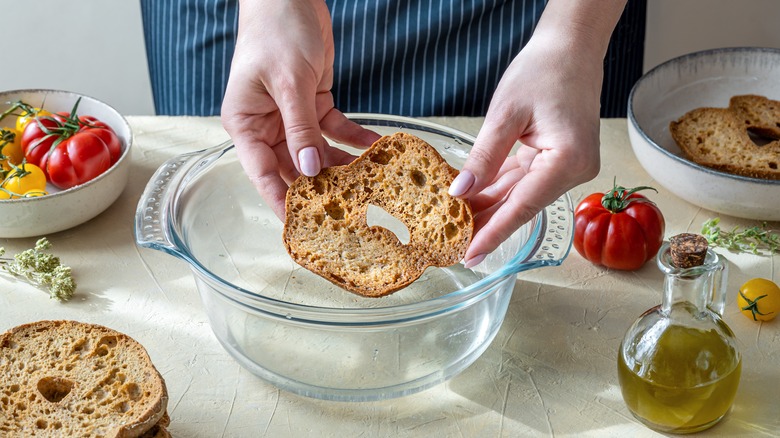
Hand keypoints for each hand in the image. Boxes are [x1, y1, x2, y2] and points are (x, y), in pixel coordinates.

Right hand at [221, 0, 378, 218]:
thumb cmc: (275, 31)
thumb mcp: (288, 82)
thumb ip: (300, 127)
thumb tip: (310, 169)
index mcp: (246, 123)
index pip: (261, 172)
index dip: (280, 200)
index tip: (298, 225)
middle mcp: (266, 125)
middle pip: (292, 167)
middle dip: (318, 187)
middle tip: (346, 209)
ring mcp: (291, 117)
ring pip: (316, 152)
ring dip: (341, 165)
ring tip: (368, 182)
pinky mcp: (314, 105)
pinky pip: (335, 129)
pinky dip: (354, 138)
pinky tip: (376, 148)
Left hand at [449, 0, 625, 267]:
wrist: (570, 49)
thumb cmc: (544, 71)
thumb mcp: (505, 114)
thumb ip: (483, 157)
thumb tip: (459, 192)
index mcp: (568, 160)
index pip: (522, 206)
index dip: (493, 233)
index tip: (471, 255)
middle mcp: (574, 171)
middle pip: (521, 206)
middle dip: (486, 225)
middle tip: (453, 247)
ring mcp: (568, 168)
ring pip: (520, 197)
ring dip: (489, 209)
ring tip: (455, 228)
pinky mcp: (557, 161)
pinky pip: (522, 182)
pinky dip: (497, 191)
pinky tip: (471, 203)